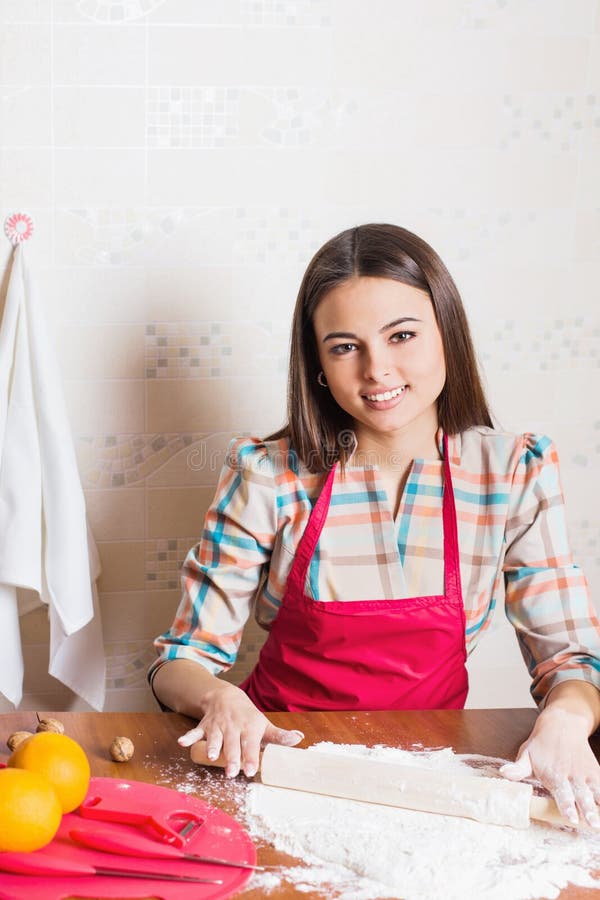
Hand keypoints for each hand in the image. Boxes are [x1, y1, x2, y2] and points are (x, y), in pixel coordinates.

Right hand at [177, 680, 302, 777]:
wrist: (225, 696)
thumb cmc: (247, 716)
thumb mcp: (263, 724)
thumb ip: (279, 736)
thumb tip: (299, 740)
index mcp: (250, 728)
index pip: (251, 745)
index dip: (251, 757)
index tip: (251, 770)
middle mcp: (233, 727)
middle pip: (233, 744)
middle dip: (232, 757)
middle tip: (232, 773)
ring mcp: (217, 726)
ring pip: (215, 737)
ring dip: (213, 746)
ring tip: (212, 756)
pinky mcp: (204, 726)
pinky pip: (195, 731)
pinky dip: (189, 737)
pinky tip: (183, 743)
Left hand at [500, 707, 599, 827]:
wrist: (562, 725)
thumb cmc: (541, 745)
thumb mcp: (526, 753)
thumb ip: (518, 768)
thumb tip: (503, 773)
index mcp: (554, 773)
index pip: (561, 792)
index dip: (566, 805)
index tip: (571, 817)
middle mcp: (572, 775)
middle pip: (581, 795)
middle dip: (587, 810)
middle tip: (592, 824)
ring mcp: (585, 774)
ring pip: (595, 792)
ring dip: (599, 806)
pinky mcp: (595, 772)